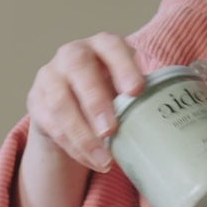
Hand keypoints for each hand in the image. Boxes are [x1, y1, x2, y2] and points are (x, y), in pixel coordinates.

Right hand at [25, 32, 147, 171]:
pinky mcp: (36, 101)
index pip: (111, 46)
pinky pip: (52, 125)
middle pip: (79, 68)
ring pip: (61, 103)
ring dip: (83, 135)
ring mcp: (50, 76)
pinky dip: (73, 147)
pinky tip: (91, 161)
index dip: (123, 66)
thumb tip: (170, 116)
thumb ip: (141, 94)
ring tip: (104, 160)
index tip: (136, 90)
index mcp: (101, 45)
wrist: (70, 103)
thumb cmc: (108, 92)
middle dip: (95, 101)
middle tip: (111, 130)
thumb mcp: (123, 86)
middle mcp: (72, 54)